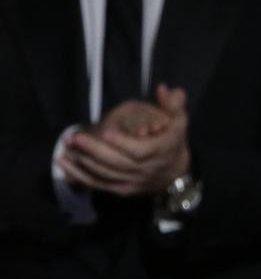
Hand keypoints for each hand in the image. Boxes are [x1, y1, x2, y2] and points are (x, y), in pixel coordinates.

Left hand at [59, 84, 190, 196]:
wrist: (175, 172)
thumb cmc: (173, 139)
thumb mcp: (179, 120)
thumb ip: (172, 104)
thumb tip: (163, 88)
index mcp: (161, 151)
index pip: (141, 150)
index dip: (123, 143)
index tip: (106, 132)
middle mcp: (146, 170)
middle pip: (118, 163)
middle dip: (95, 150)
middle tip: (76, 137)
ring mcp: (133, 182)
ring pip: (106, 174)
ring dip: (84, 161)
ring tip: (67, 146)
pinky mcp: (122, 189)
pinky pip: (99, 184)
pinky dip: (80, 176)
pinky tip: (63, 164)